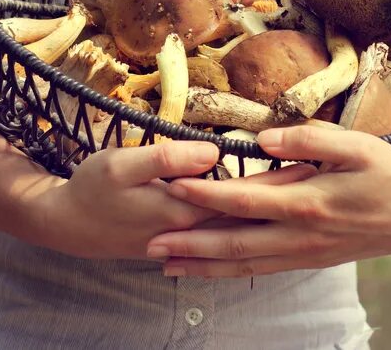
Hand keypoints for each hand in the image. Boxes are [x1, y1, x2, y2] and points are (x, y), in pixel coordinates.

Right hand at [31, 140, 311, 259]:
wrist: (67, 227)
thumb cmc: (91, 190)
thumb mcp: (119, 165)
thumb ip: (165, 158)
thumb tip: (211, 153)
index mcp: (186, 210)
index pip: (243, 196)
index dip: (277, 178)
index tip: (310, 161)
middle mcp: (194, 230)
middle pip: (251, 214)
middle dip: (287, 195)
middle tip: (323, 176)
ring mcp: (189, 238)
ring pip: (243, 227)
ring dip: (273, 211)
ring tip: (306, 194)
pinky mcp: (183, 238)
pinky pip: (227, 234)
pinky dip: (251, 227)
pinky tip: (266, 221)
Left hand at [145, 126, 390, 276]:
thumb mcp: (358, 145)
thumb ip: (309, 139)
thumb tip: (263, 138)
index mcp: (308, 202)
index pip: (243, 199)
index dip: (205, 193)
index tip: (170, 186)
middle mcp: (300, 234)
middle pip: (234, 241)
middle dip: (189, 243)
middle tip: (149, 242)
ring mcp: (305, 252)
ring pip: (244, 263)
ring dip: (204, 264)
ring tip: (167, 264)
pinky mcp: (311, 260)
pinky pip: (263, 269)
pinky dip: (232, 271)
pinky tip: (213, 269)